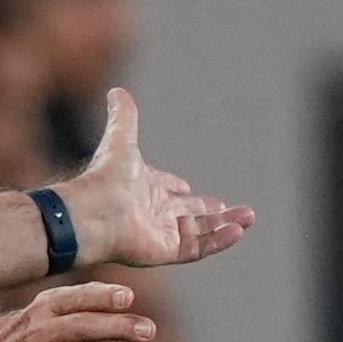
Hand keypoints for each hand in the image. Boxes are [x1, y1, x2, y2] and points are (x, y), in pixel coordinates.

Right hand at [0, 282, 158, 341]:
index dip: (100, 297)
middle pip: (80, 330)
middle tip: (149, 330)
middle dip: (115, 329)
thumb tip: (121, 294)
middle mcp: (40, 335)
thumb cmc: (21, 333)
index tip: (128, 297)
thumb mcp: (40, 309)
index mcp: (41, 310)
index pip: (73, 299)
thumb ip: (78, 301)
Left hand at [66, 89, 255, 269]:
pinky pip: (198, 248)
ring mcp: (160, 234)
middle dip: (215, 212)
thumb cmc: (106, 177)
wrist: (93, 212)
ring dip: (225, 225)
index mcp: (144, 189)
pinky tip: (238, 231)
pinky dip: (219, 241)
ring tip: (249, 217)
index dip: (179, 190)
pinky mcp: (165, 251)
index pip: (167, 191)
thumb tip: (117, 90)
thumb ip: (124, 116)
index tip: (189, 188)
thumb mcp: (122, 139)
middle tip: (239, 210)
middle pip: (190, 214)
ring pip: (200, 232)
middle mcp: (153, 213)